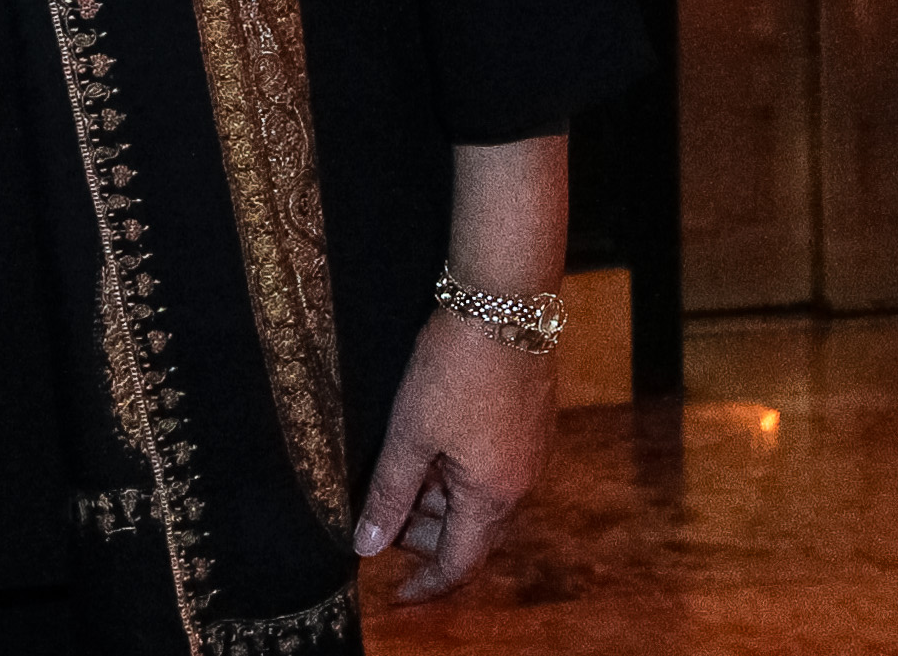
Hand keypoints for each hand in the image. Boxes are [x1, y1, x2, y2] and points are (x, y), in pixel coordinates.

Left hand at [352, 307, 555, 603]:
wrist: (504, 302)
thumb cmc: (454, 368)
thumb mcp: (409, 434)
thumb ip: (388, 493)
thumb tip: (367, 546)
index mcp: (492, 496)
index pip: (459, 563)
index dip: (426, 583)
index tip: (398, 595)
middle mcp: (521, 483)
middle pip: (472, 533)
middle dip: (427, 536)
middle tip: (383, 519)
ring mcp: (531, 453)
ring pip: (481, 499)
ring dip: (441, 500)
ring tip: (400, 475)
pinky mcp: (531, 423)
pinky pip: (492, 469)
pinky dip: (458, 473)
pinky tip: (429, 445)